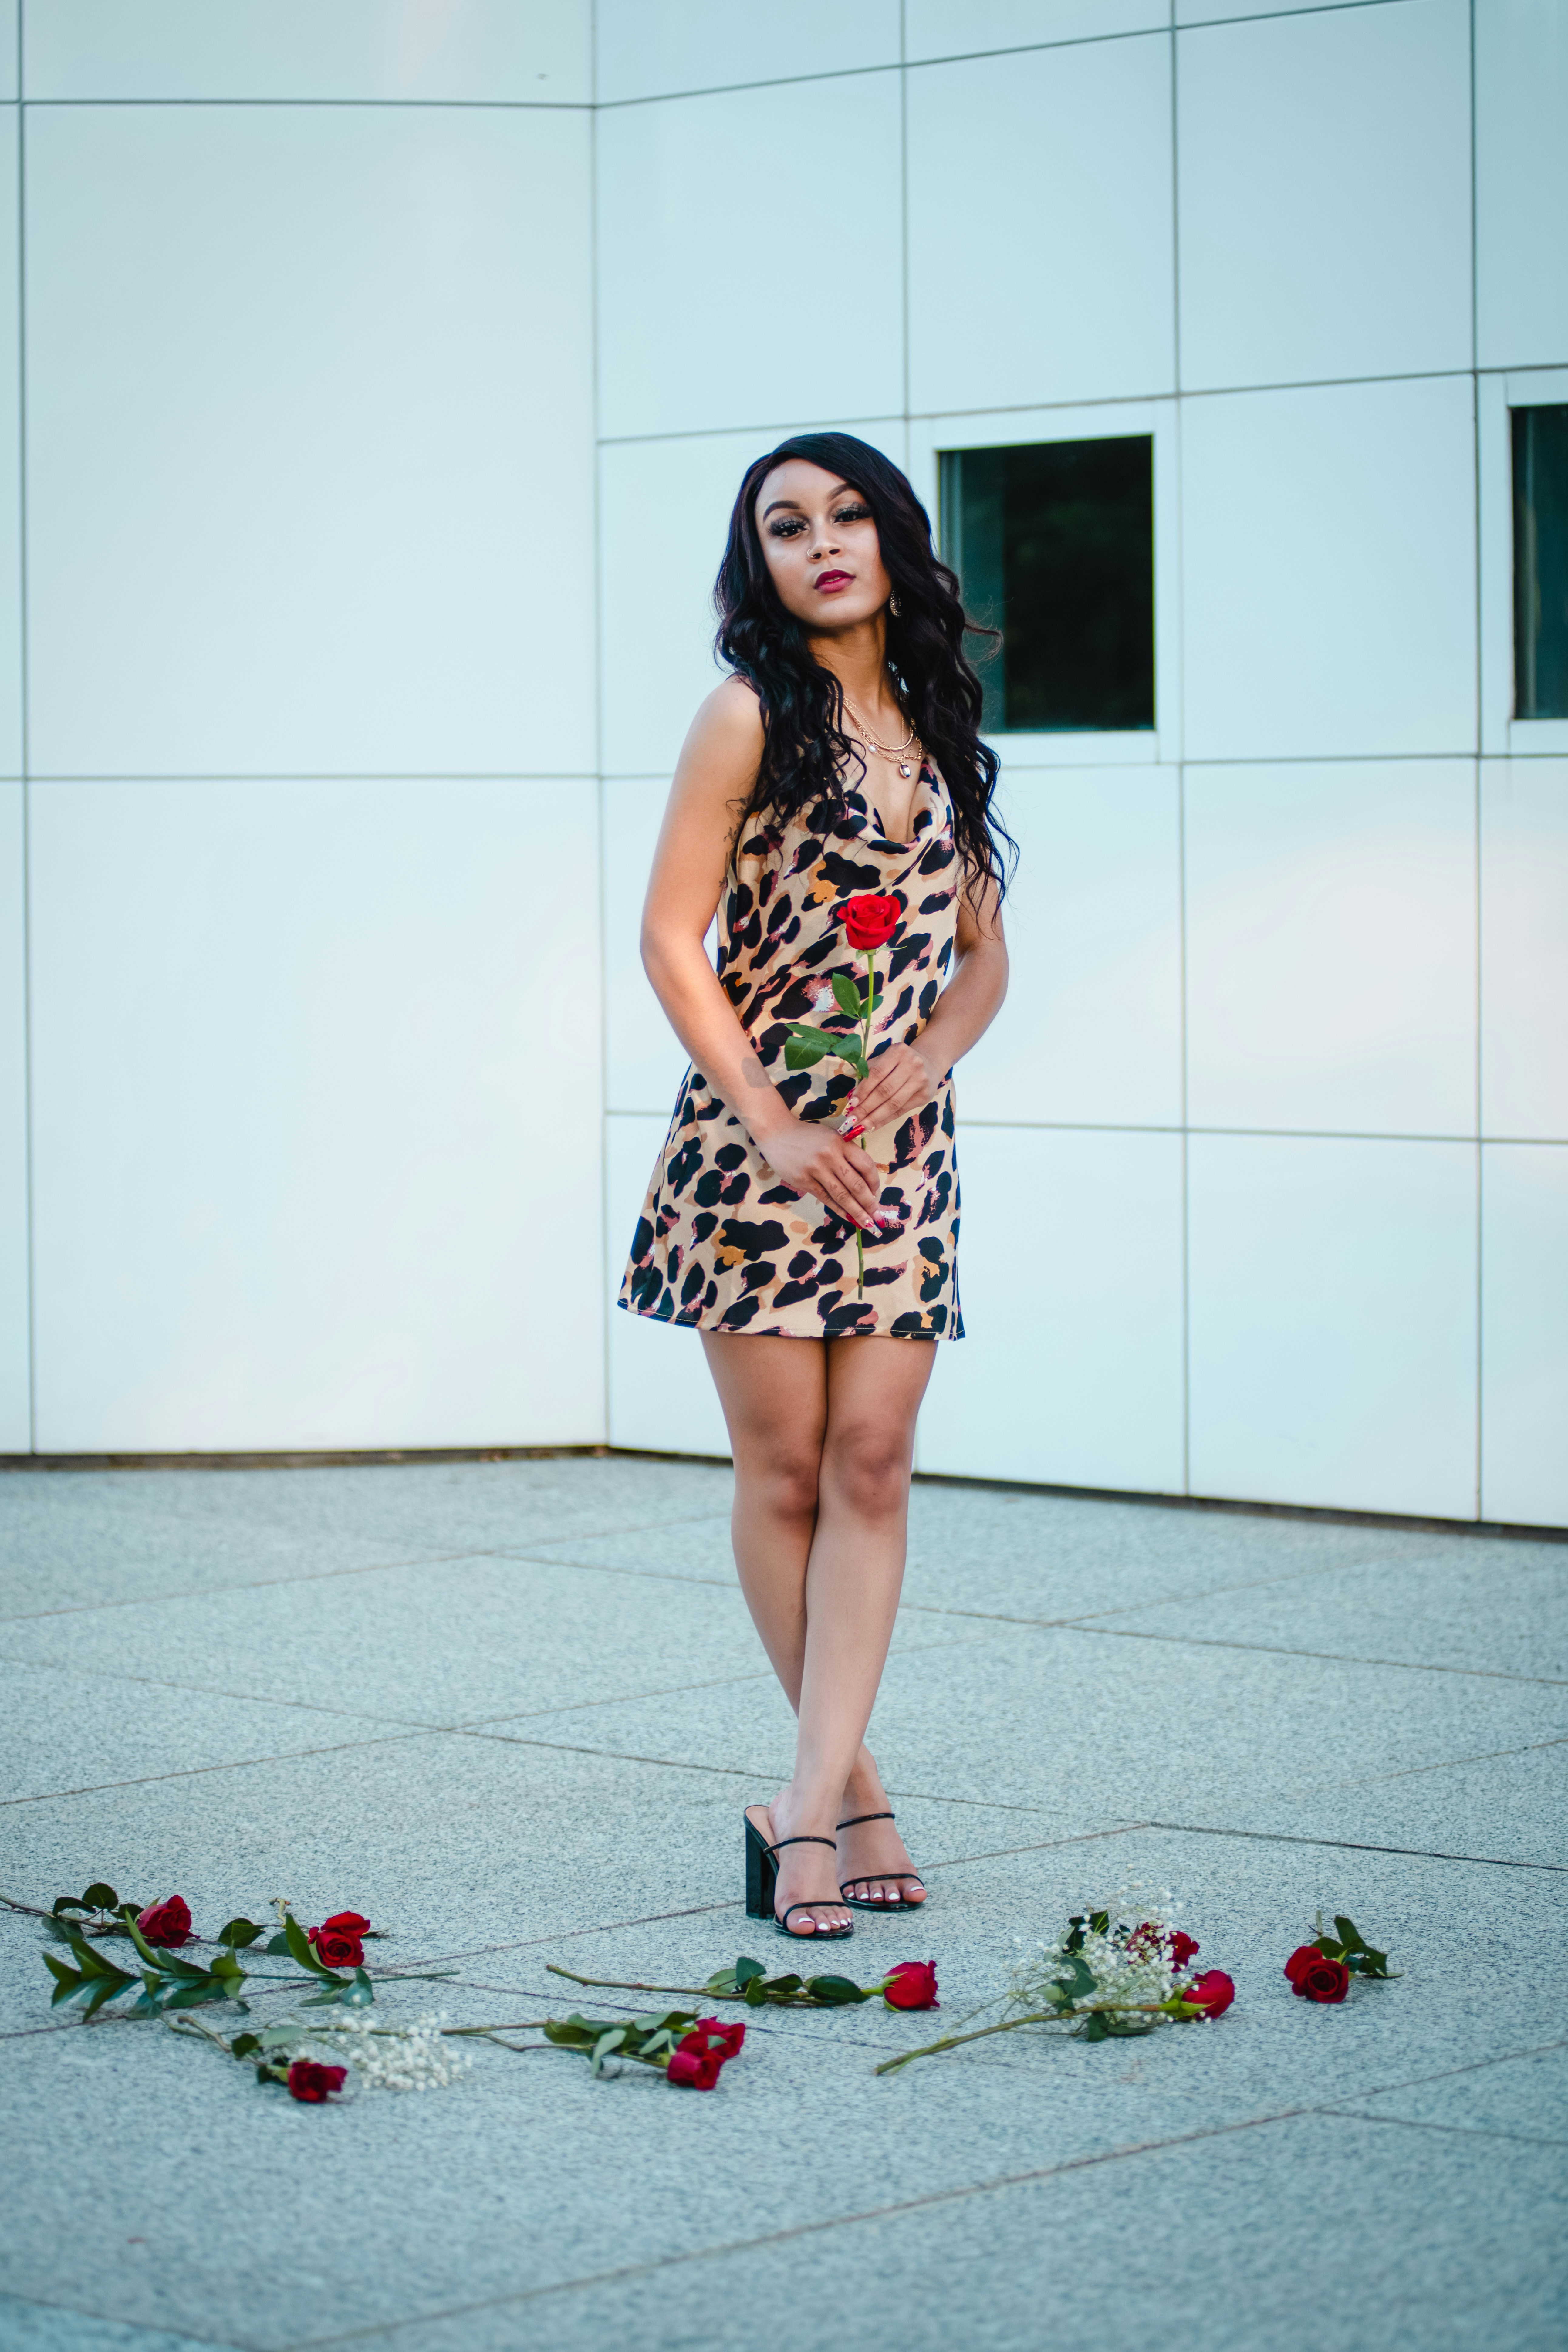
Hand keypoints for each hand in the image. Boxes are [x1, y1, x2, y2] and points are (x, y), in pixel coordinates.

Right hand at [757, 1115, 884, 1232]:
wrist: (777, 1133)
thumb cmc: (808, 1136)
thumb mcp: (831, 1138)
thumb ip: (847, 1154)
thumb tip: (865, 1182)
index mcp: (841, 1143)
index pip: (865, 1165)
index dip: (874, 1183)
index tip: (877, 1194)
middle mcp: (830, 1156)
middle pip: (856, 1184)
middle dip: (869, 1203)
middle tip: (878, 1216)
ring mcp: (816, 1169)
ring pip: (842, 1195)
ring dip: (856, 1211)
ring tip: (867, 1223)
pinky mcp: (803, 1181)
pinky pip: (825, 1198)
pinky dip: (838, 1210)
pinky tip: (847, 1217)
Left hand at [844, 1040, 938, 1134]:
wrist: (929, 1063)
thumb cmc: (899, 1062)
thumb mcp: (884, 1060)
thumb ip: (868, 1074)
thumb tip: (852, 1099)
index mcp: (898, 1052)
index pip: (876, 1074)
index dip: (862, 1091)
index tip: (850, 1104)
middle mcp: (912, 1065)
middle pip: (885, 1090)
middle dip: (866, 1107)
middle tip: (852, 1120)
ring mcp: (920, 1080)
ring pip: (893, 1103)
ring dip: (875, 1117)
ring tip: (861, 1127)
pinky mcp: (925, 1095)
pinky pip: (901, 1111)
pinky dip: (886, 1120)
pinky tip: (874, 1126)